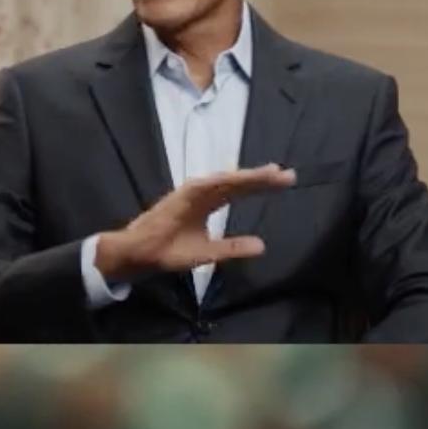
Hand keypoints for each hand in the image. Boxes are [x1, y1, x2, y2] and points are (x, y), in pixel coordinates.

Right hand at [93, 163, 294, 282]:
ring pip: (226, 181)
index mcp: (206, 205)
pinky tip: (243, 178)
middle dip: (262, 179)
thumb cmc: (167, 252)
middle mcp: (201, 195)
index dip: (260, 187)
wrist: (139, 254)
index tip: (284, 182)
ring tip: (272, 174)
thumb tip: (262, 246)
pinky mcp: (182, 196)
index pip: (238, 192)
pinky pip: (208, 185)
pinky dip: (226, 181)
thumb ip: (233, 247)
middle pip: (237, 183)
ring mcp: (191, 193)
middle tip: (288, 175)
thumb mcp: (207, 252)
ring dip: (248, 177)